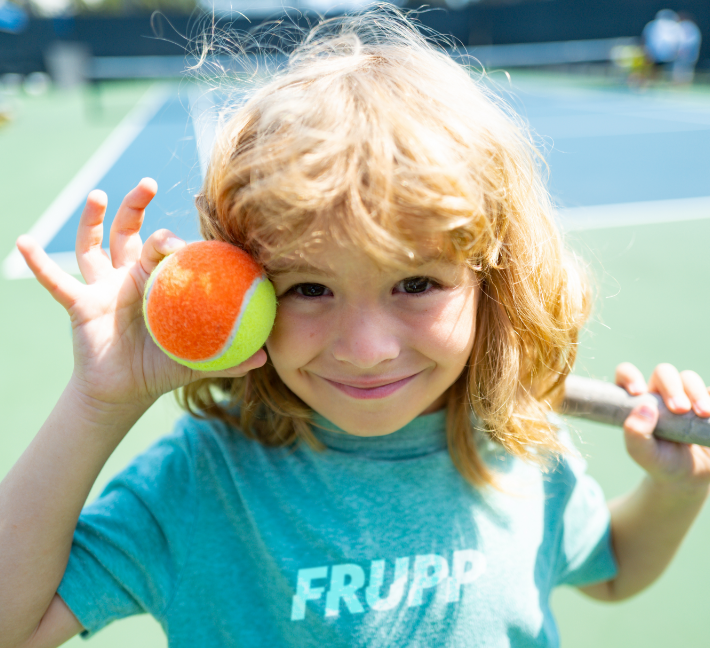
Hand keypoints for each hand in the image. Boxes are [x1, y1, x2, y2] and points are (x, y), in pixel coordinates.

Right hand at [17, 178, 266, 410]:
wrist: (124, 390)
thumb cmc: (161, 368)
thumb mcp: (197, 360)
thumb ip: (229, 358)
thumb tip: (266, 358)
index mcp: (158, 283)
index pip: (166, 249)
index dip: (174, 238)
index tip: (185, 235)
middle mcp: (129, 276)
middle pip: (129, 232)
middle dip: (136, 206)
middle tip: (148, 184)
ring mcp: (102, 287)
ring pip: (92, 245)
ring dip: (90, 219)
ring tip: (95, 195)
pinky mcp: (78, 302)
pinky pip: (55, 280)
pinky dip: (39, 262)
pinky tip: (22, 241)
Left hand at [617, 362, 709, 491]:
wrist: (690, 476)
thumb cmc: (660, 462)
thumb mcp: (643, 454)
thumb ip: (635, 434)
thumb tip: (644, 408)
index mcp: (638, 400)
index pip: (627, 374)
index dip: (629, 376)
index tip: (638, 392)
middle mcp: (660, 394)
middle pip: (663, 372)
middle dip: (671, 387)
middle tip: (680, 409)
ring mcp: (685, 396)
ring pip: (688, 377)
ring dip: (696, 391)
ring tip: (703, 413)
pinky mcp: (707, 402)